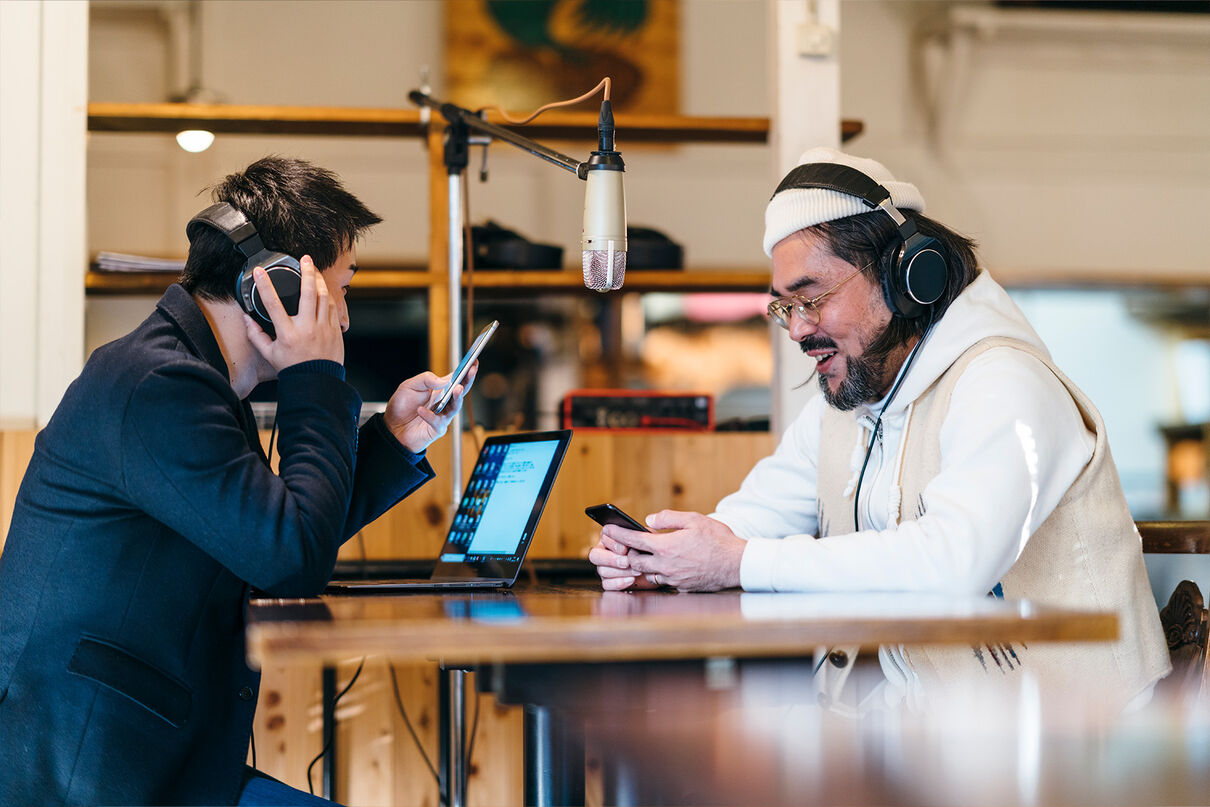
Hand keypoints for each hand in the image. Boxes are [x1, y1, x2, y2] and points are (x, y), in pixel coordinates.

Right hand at [245, 256, 343, 369]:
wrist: (316, 381)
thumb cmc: (292, 368)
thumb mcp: (269, 353)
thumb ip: (256, 335)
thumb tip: (247, 319)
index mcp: (287, 333)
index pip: (273, 304)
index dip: (264, 285)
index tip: (259, 271)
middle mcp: (306, 328)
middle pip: (308, 293)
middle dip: (307, 272)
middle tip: (305, 259)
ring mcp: (323, 328)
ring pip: (324, 297)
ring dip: (319, 281)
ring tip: (314, 270)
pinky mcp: (335, 330)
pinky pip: (333, 308)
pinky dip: (327, 296)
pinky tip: (323, 290)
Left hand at [383, 363, 476, 453]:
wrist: (391, 428)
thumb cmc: (402, 407)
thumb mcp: (409, 386)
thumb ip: (426, 379)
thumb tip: (444, 380)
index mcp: (439, 390)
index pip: (456, 379)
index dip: (466, 371)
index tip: (473, 362)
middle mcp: (443, 402)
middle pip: (461, 391)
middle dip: (468, 381)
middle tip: (471, 371)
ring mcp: (442, 416)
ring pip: (455, 407)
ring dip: (457, 397)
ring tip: (456, 389)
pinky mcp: (436, 429)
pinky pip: (437, 422)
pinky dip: (430, 416)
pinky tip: (421, 411)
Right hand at [588, 532, 660, 591]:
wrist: (656, 570)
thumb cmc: (650, 551)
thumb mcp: (647, 539)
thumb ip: (638, 534)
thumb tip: (632, 534)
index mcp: (610, 537)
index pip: (603, 537)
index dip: (613, 544)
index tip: (625, 549)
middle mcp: (604, 552)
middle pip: (595, 555)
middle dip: (611, 559)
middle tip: (627, 562)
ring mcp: (604, 568)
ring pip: (602, 570)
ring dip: (620, 572)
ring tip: (636, 571)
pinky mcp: (608, 582)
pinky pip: (606, 584)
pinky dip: (619, 583)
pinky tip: (631, 580)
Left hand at [590, 510, 744, 591]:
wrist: (736, 564)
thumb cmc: (718, 540)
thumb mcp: (694, 520)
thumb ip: (669, 519)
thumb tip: (650, 520)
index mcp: (666, 547)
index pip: (634, 540)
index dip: (618, 534)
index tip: (607, 529)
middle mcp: (665, 566)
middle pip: (634, 560)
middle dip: (624, 552)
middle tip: (619, 545)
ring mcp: (672, 579)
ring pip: (646, 573)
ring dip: (639, 565)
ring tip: (637, 556)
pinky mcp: (680, 587)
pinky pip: (661, 581)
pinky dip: (655, 574)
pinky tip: (659, 567)